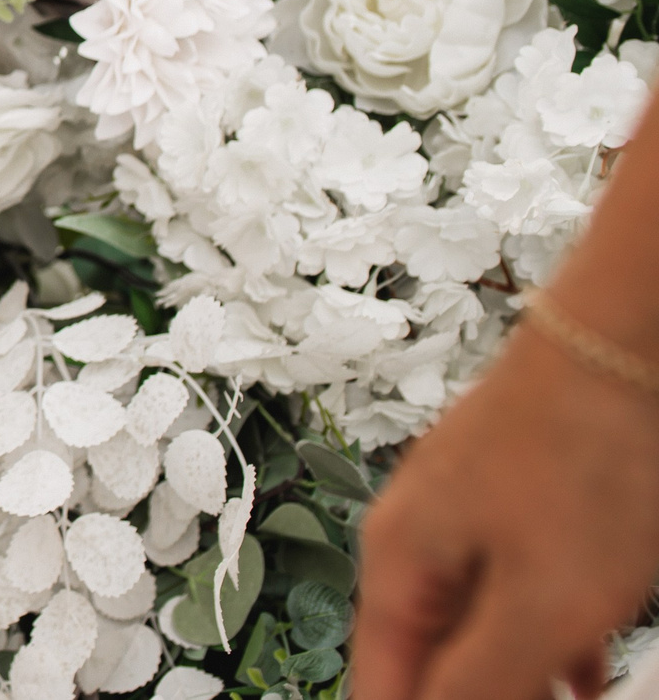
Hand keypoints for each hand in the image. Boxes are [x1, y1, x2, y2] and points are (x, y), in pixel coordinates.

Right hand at [353, 322, 658, 699]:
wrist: (625, 344)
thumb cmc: (582, 448)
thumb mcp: (540, 603)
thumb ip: (479, 683)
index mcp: (398, 562)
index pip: (382, 688)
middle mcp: (417, 536)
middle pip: (425, 658)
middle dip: (471, 698)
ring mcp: (466, 513)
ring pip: (477, 627)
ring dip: (518, 680)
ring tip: (569, 698)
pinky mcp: (516, 501)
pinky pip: (517, 592)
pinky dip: (549, 641)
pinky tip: (587, 668)